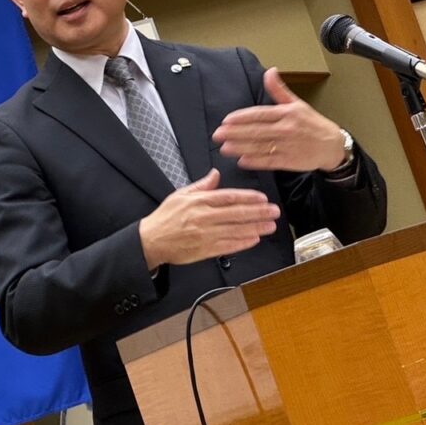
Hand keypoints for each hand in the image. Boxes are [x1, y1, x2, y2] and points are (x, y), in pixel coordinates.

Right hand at [139, 169, 279, 269]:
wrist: (151, 240)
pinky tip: (254, 239)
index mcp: (198, 202)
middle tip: (274, 211)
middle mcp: (203, 217)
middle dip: (258, 212)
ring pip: (235, 230)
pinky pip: (228, 246)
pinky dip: (242, 243)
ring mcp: (205, 235)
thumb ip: (201, 185)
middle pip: (236, 213)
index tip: (262, 198)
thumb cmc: (165, 218)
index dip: (247, 198)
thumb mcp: (181, 195)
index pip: (228, 197)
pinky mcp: (205, 250)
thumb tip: (215, 174)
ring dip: (255, 228)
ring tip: (270, 225)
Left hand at [211, 68, 345, 171]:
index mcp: (287, 113)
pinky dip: (255, 162)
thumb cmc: (312, 123)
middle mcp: (287, 129)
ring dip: (241, 148)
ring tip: (224, 148)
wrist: (332, 145)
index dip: (242, 118)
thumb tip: (269, 71)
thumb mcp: (297, 103)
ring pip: (260, 147)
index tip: (226, 120)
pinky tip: (242, 161)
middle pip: (257, 131)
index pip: (260, 114)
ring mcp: (288, 146)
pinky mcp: (290, 161)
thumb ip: (279, 90)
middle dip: (235, 133)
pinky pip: (269, 162)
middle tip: (217, 135)